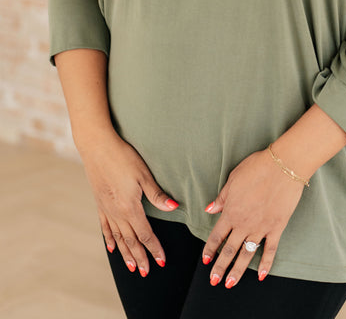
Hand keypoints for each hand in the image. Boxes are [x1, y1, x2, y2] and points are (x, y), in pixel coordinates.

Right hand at [79, 131, 178, 275]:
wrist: (97, 146)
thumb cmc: (123, 157)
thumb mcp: (144, 175)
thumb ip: (157, 195)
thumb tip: (175, 208)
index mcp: (130, 208)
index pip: (145, 234)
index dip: (154, 248)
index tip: (161, 261)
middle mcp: (117, 213)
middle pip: (131, 241)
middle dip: (140, 257)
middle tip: (147, 272)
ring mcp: (106, 209)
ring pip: (117, 237)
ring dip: (126, 254)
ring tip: (131, 268)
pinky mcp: (100, 203)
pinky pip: (105, 227)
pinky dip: (109, 240)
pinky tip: (112, 248)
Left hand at [202, 149, 304, 287]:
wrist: (283, 166)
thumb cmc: (257, 168)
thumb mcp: (233, 179)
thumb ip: (222, 198)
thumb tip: (210, 208)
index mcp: (231, 211)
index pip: (217, 235)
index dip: (210, 249)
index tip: (206, 260)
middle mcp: (244, 223)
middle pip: (229, 250)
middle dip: (220, 267)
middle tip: (214, 281)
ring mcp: (261, 227)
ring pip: (246, 254)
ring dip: (237, 270)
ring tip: (230, 283)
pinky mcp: (277, 227)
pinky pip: (270, 250)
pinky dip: (265, 263)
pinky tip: (261, 275)